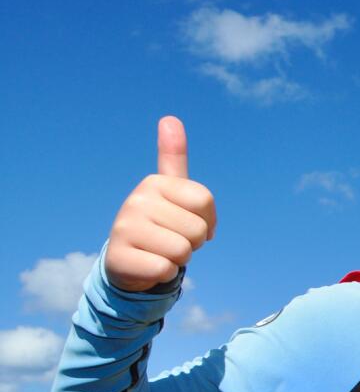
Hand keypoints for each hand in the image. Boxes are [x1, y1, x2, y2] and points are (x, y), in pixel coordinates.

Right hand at [104, 117, 216, 291]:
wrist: (128, 262)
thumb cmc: (161, 225)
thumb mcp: (170, 192)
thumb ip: (173, 158)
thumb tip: (169, 118)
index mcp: (153, 183)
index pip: (204, 201)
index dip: (206, 220)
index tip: (187, 221)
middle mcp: (136, 200)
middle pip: (197, 229)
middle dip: (192, 242)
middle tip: (169, 239)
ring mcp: (125, 229)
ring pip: (183, 251)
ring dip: (178, 259)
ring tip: (159, 251)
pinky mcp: (121, 258)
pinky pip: (166, 269)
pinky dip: (164, 274)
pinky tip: (149, 266)